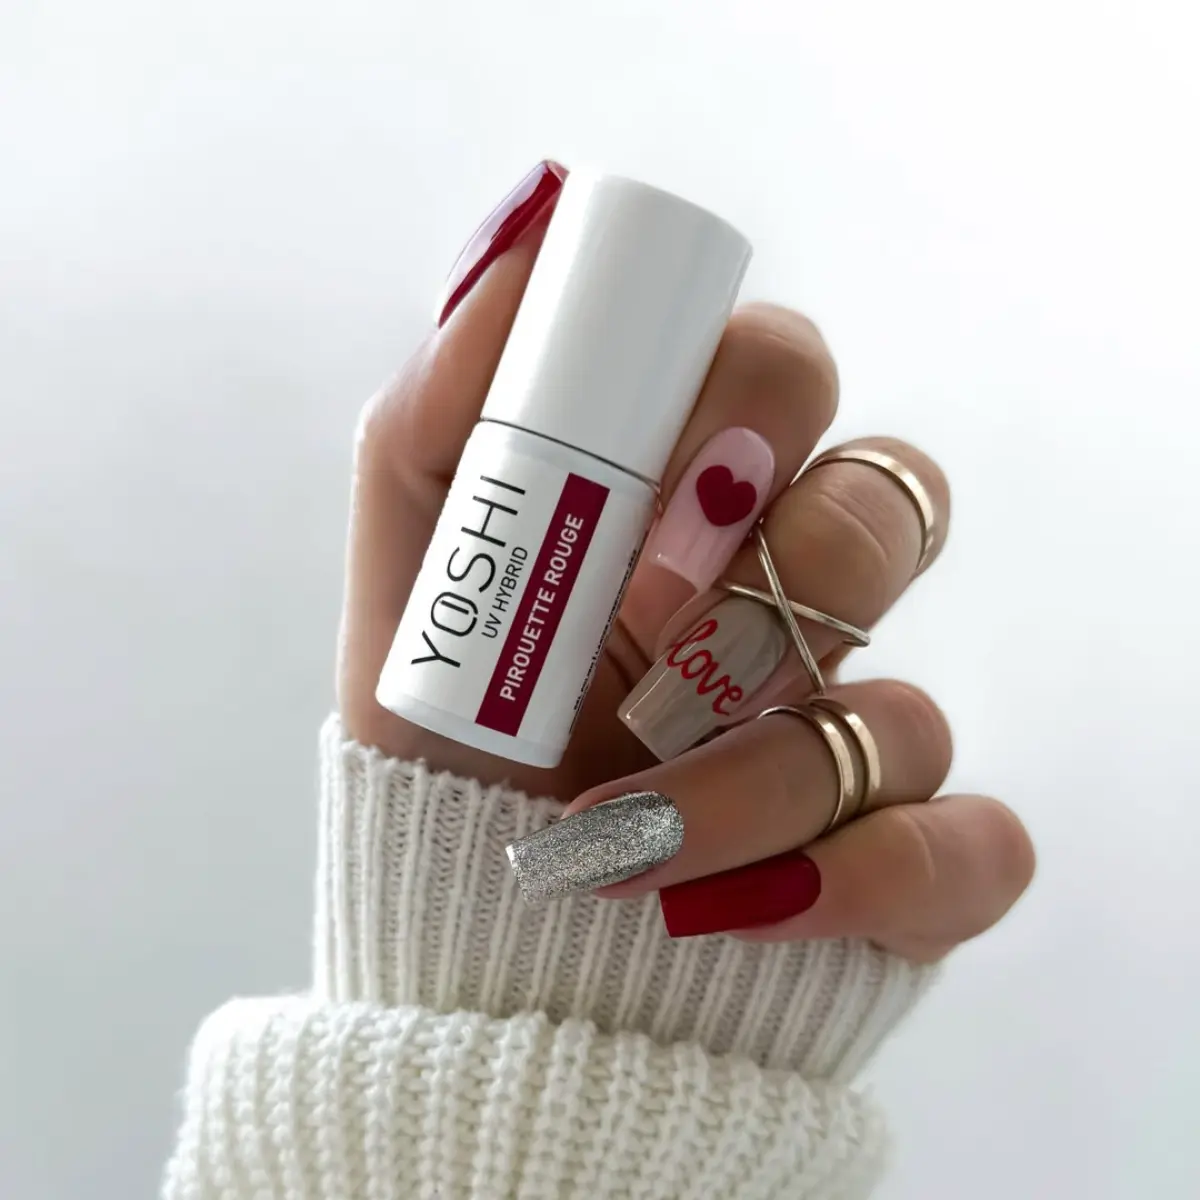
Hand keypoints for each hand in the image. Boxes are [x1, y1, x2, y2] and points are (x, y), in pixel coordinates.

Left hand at [338, 161, 1033, 961]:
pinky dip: (861, 882)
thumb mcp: (414, 562)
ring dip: (752, 776)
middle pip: (890, 498)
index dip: (747, 404)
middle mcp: (794, 604)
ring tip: (617, 832)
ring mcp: (854, 732)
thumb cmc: (439, 739)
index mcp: (701, 513)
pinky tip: (734, 907)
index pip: (787, 378)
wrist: (460, 919)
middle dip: (782, 562)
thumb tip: (533, 219)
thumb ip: (452, 396)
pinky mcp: (895, 859)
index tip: (649, 487)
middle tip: (655, 635)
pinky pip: (968, 849)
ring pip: (908, 704)